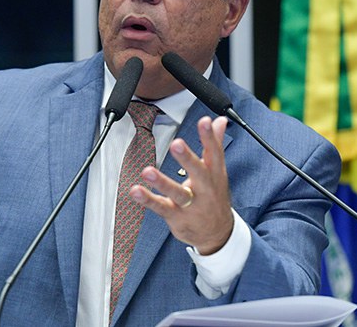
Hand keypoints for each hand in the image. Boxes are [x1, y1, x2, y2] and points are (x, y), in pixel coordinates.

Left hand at [129, 116, 233, 254]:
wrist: (218, 234)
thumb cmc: (214, 196)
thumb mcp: (218, 171)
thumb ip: (216, 144)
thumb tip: (220, 121)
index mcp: (215, 174)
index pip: (214, 153)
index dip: (210, 137)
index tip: (204, 121)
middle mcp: (205, 189)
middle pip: (198, 171)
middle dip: (187, 158)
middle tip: (177, 143)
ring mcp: (191, 205)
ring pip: (178, 193)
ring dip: (162, 182)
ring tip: (148, 172)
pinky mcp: (177, 217)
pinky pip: (161, 207)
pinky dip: (148, 200)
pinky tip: (136, 191)